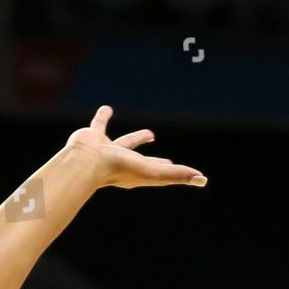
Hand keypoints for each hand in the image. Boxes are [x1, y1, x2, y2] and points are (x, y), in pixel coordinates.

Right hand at [66, 105, 206, 189]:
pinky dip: (103, 117)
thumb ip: (177, 174)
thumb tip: (202, 180)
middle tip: (167, 162)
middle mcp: (124, 163)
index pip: (160, 172)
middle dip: (156, 162)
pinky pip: (100, 124)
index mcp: (138, 172)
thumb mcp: (154, 172)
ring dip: (137, 139)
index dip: (172, 172)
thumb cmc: (118, 169)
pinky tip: (107, 109)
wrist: (85, 161)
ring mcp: (108, 151)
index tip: (181, 172)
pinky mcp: (94, 137)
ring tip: (150, 134)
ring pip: (126, 143)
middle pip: (145, 161)